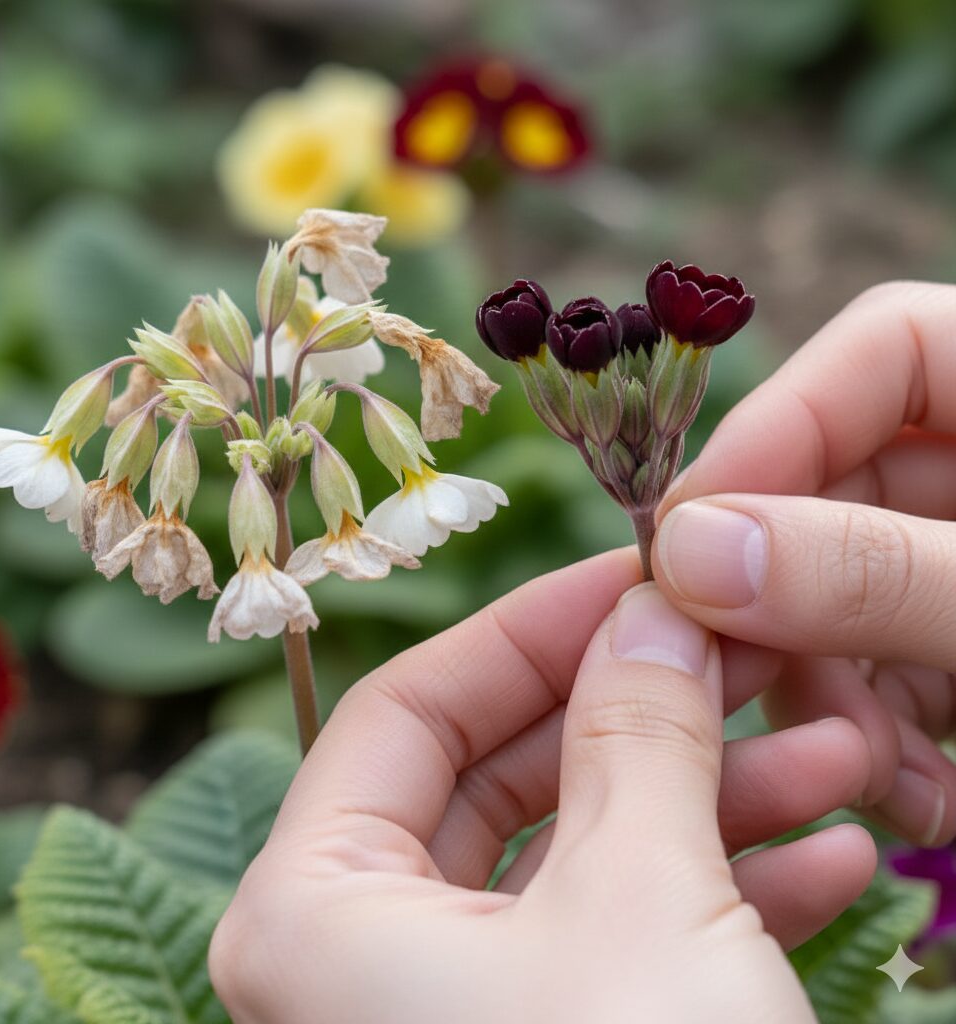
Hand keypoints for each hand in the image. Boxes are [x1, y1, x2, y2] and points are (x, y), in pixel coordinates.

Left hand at [210, 558, 874, 1022]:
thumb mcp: (642, 901)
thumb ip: (637, 733)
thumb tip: (650, 614)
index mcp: (313, 911)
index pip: (415, 705)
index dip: (533, 627)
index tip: (638, 577)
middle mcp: (358, 957)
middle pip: (507, 772)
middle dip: (640, 710)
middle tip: (746, 656)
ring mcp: (449, 1010)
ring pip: (578, 851)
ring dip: (709, 793)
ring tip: (834, 754)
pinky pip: (617, 932)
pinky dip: (718, 884)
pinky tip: (834, 855)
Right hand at [654, 281, 955, 846]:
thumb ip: (878, 568)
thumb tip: (689, 551)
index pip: (881, 351)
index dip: (777, 434)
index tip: (695, 540)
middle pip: (842, 490)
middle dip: (794, 601)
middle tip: (745, 682)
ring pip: (853, 593)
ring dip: (836, 690)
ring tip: (869, 779)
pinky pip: (897, 663)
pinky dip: (886, 733)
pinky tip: (914, 800)